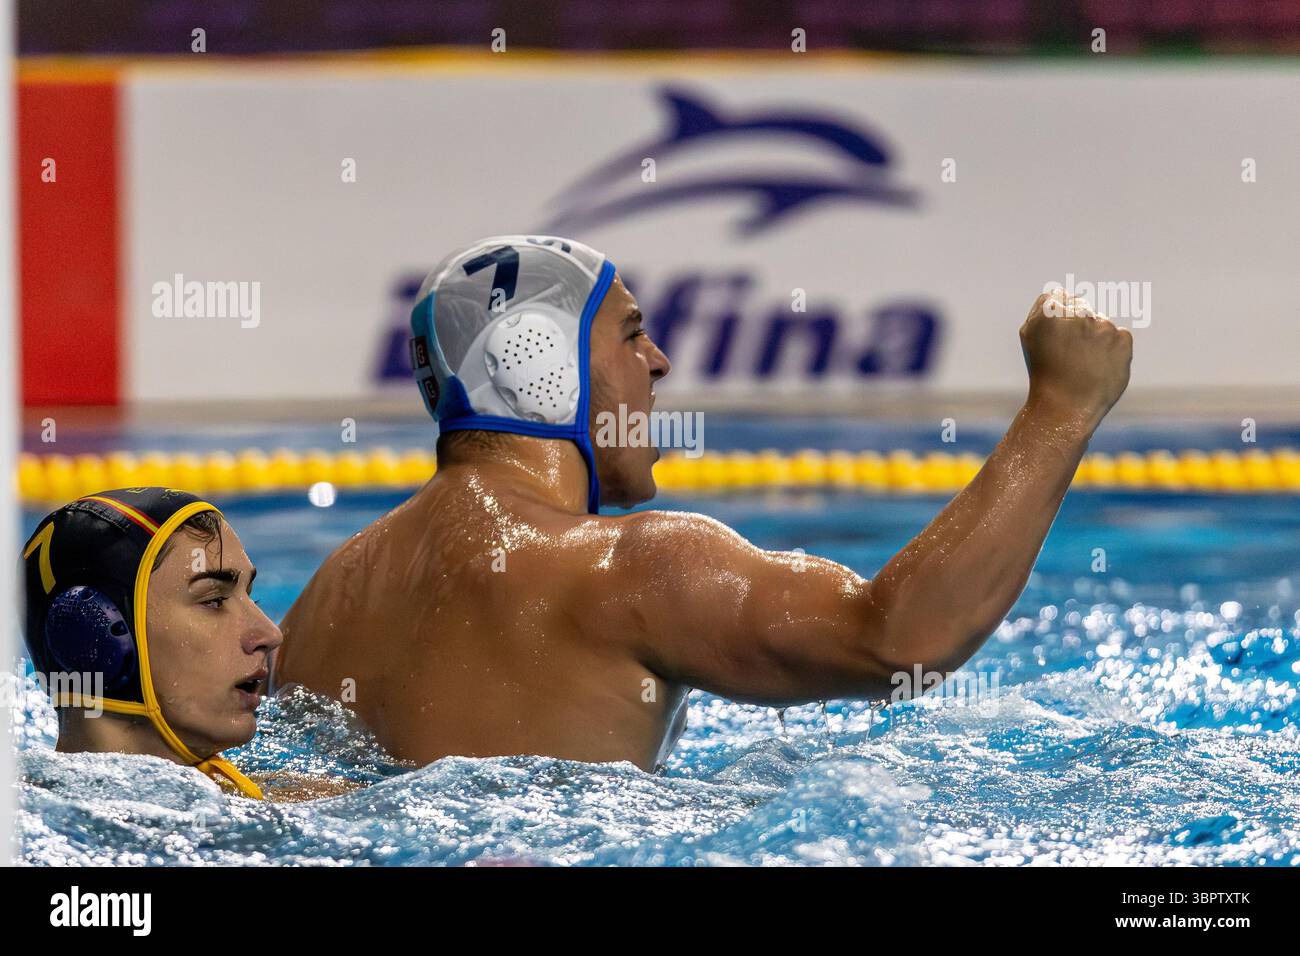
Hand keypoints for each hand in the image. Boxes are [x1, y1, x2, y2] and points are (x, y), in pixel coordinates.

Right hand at [1020, 288, 1132, 426]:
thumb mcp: (1031, 337)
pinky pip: (1120, 338)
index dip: (1059, 318)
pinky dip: (1113, 350)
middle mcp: (1078, 316)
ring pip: (1101, 324)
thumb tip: (1060, 292)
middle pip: (1082, 308)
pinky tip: (1099, 367)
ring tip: (1084, 364)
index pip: (1060, 297)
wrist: (1065, 408)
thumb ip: (1043, 309)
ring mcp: (1103, 328)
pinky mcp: (1123, 341)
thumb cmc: (1044, 373)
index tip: (1058, 337)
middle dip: (1078, 326)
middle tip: (1071, 353)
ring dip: (1096, 339)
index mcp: (1050, 312)